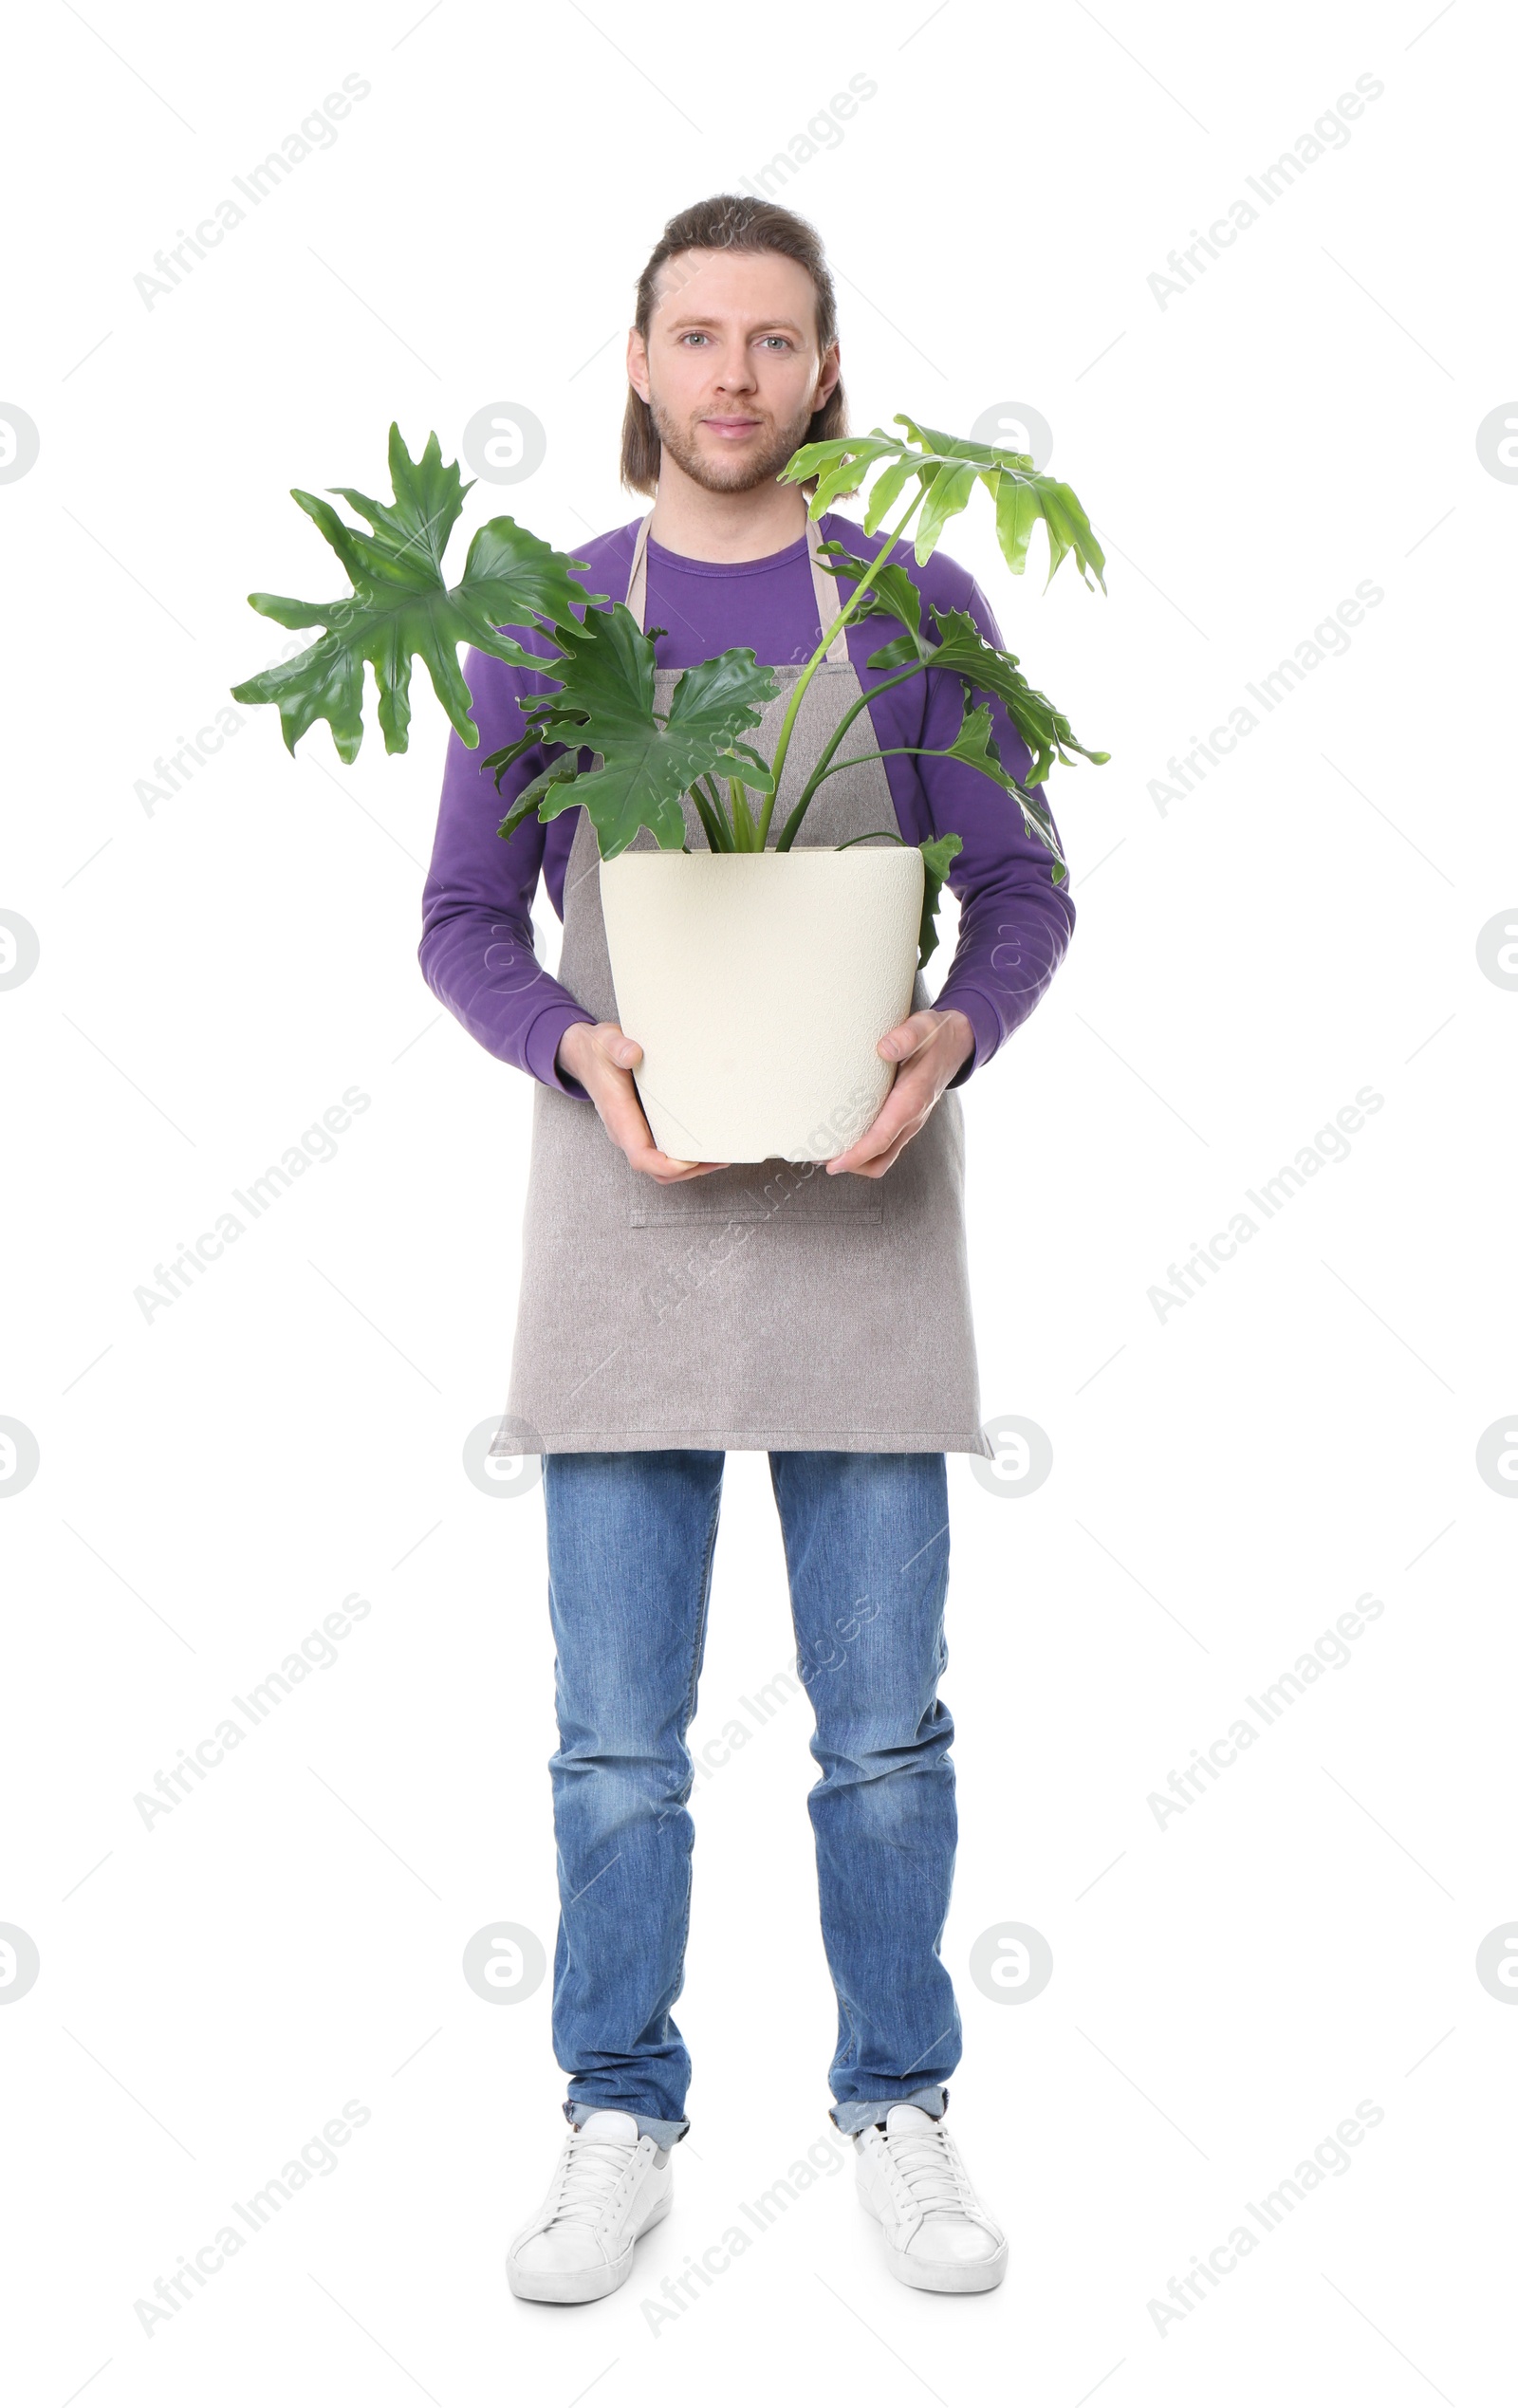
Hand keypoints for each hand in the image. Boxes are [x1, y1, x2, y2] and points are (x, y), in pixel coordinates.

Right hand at [556, 1020, 730, 1182]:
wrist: (585, 1054)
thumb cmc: (597, 1052)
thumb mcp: (606, 1042)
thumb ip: (619, 1047)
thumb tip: (633, 1053)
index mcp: (619, 1116)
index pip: (640, 1156)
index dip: (665, 1165)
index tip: (689, 1161)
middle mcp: (626, 1131)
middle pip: (656, 1169)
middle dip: (687, 1170)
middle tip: (717, 1159)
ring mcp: (634, 1131)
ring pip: (661, 1166)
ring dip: (689, 1167)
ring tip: (718, 1157)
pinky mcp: (642, 1127)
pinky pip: (663, 1152)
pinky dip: (685, 1155)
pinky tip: (703, 1145)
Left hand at [825, 1006, 974, 1178]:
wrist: (958, 1041)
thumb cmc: (936, 1035)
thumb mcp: (924, 1027)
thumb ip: (906, 1036)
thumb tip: (884, 1048)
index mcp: (912, 1100)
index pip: (881, 1139)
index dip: (856, 1155)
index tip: (833, 1163)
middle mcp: (912, 1117)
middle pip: (880, 1159)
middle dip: (851, 1164)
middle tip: (820, 1156)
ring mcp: (910, 1121)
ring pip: (883, 1156)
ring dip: (857, 1160)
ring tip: (827, 1150)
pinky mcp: (906, 1119)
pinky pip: (886, 1145)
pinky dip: (865, 1149)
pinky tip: (846, 1135)